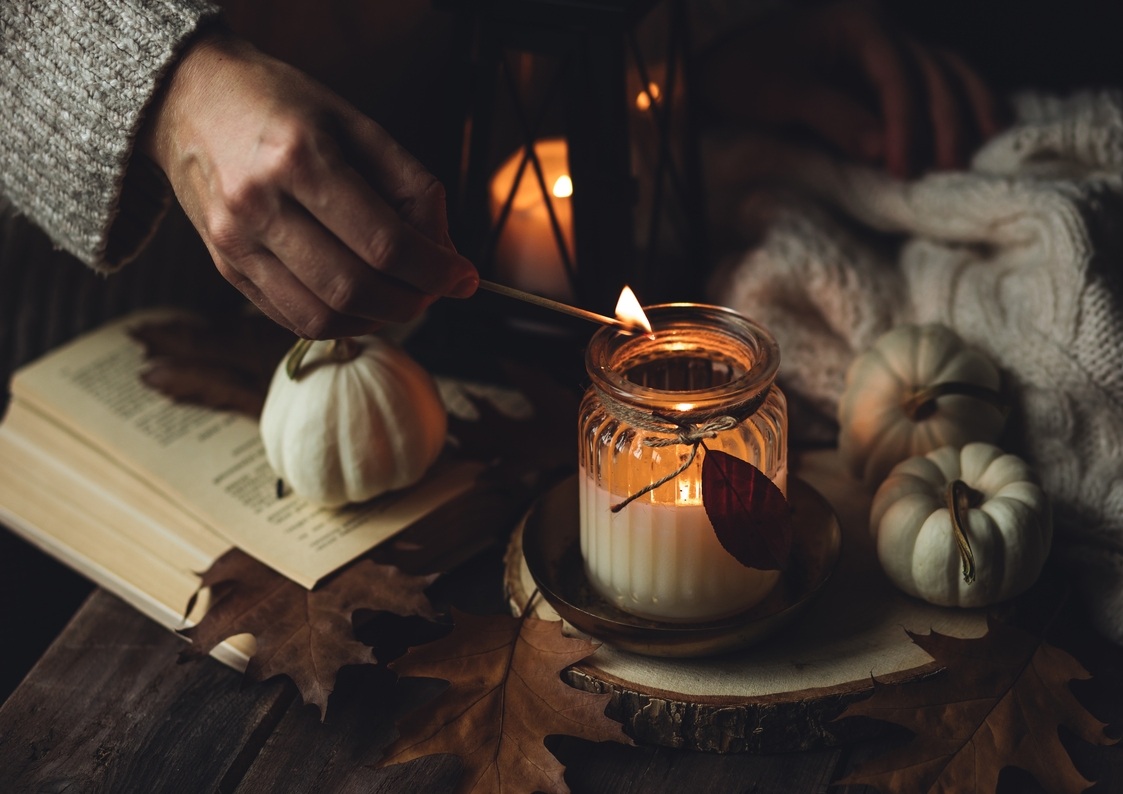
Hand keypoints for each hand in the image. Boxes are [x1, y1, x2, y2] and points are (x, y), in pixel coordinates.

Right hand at [140, 30, 476, 338]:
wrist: (189, 98)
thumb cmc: (285, 107)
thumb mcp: (358, 125)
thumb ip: (411, 190)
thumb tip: (447, 257)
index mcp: (300, 159)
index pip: (385, 243)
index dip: (434, 271)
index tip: (463, 278)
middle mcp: (260, 205)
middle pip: (355, 287)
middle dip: (411, 300)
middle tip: (434, 290)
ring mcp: (234, 242)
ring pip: (323, 316)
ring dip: (378, 319)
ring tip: (400, 296)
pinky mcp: (225, 266)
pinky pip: (293, 318)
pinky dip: (340, 322)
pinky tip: (362, 302)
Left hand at [699, 0, 1003, 176]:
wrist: (724, 68)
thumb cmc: (744, 76)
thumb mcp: (779, 93)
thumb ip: (831, 116)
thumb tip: (882, 150)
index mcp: (856, 24)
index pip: (896, 74)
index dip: (904, 123)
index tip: (902, 169)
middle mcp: (882, 28)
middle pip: (933, 70)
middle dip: (945, 121)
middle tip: (949, 169)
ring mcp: (891, 46)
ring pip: (948, 69)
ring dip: (971, 106)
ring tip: (991, 143)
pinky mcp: (889, 69)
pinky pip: (939, 78)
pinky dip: (965, 99)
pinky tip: (987, 124)